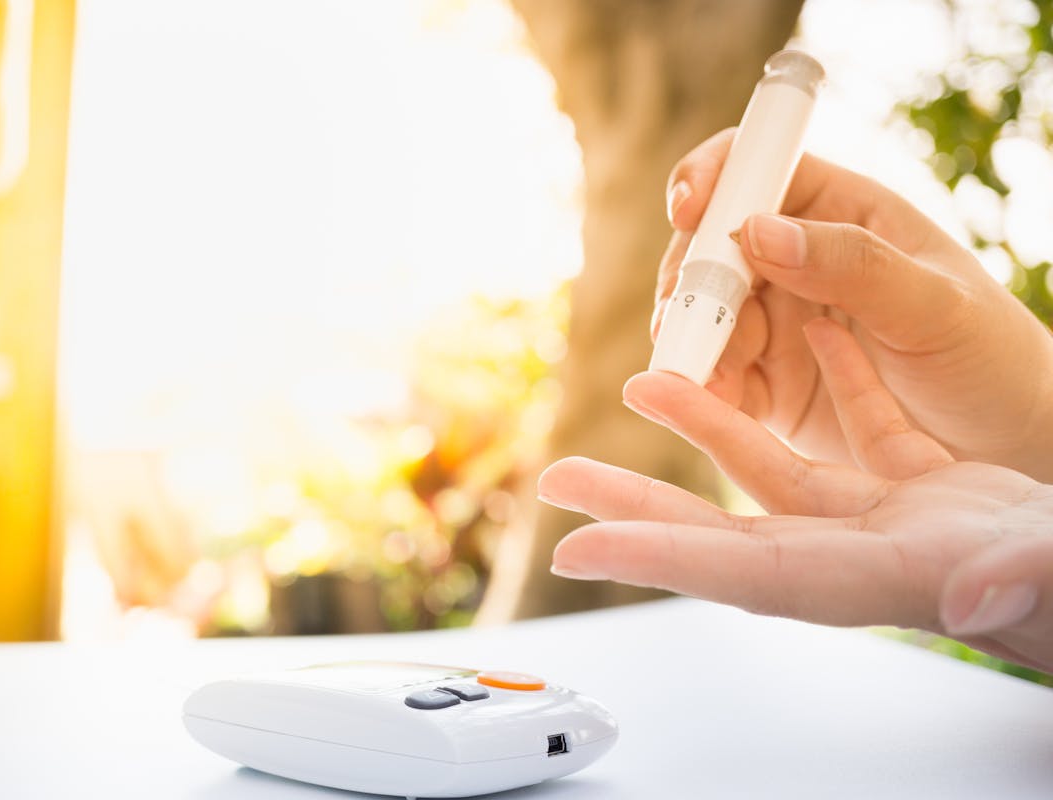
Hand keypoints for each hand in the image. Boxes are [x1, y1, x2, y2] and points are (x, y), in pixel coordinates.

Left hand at [540, 320, 1052, 671]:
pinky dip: (821, 380)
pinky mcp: (909, 485)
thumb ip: (1005, 581)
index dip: (654, 557)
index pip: (737, 570)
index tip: (577, 549)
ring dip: (705, 421)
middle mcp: (847, 551)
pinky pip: (848, 428)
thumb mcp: (1040, 574)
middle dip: (634, 501)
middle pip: (717, 525)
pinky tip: (804, 336)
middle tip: (557, 479)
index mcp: (861, 579)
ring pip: (767, 467)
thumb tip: (977, 589)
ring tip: (646, 381)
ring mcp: (874, 518)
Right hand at [657, 129, 1052, 480]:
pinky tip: (704, 403)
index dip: (710, 177)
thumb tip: (754, 230)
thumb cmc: (989, 358)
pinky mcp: (765, 384)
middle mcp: (796, 261)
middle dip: (687, 279)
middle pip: (708, 247)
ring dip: (687, 338)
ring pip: (700, 315)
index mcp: (840, 213)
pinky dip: (699, 389)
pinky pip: (714, 378)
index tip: (686, 210)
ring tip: (693, 370)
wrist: (1005, 447)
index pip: (755, 168)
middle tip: (681, 318)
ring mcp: (775, 322)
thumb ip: (850, 264)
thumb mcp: (934, 304)